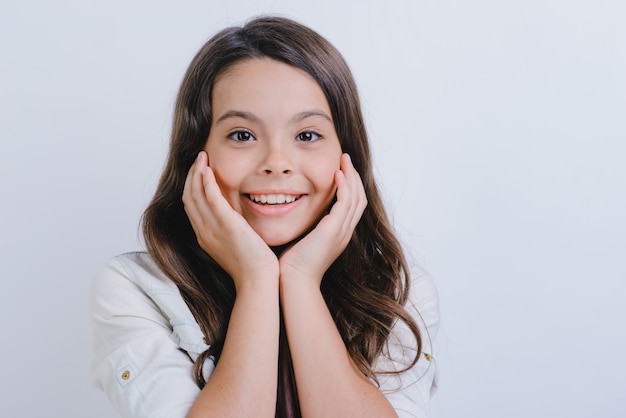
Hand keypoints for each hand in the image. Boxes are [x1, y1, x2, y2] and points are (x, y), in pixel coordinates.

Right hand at [182, 152, 278, 287]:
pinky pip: (210, 199)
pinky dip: (206, 182)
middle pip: (188, 197)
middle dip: (191, 175)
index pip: (191, 206)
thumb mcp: (235, 245)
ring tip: (202, 157)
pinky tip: (207, 169)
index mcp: (205, 236)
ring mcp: (212, 229)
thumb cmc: (253, 266)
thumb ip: (230, 231)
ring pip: (195, 195)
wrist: (257, 280)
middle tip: (198, 158)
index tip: (199, 171)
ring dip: (197, 173)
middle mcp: (203, 231)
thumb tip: (235, 220)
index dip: (192, 186)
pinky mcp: (226, 225)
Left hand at [279, 154, 366, 284]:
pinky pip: (345, 203)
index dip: (349, 185)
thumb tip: (291, 211)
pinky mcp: (333, 230)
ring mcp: (341, 232)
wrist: (294, 281)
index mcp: (338, 235)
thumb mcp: (301, 240)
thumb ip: (303, 225)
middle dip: (354, 177)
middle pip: (359, 198)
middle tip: (345, 158)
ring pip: (356, 198)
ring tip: (344, 160)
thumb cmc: (291, 265)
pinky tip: (337, 174)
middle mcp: (344, 232)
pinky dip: (344, 187)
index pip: (352, 205)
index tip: (341, 169)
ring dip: (351, 176)